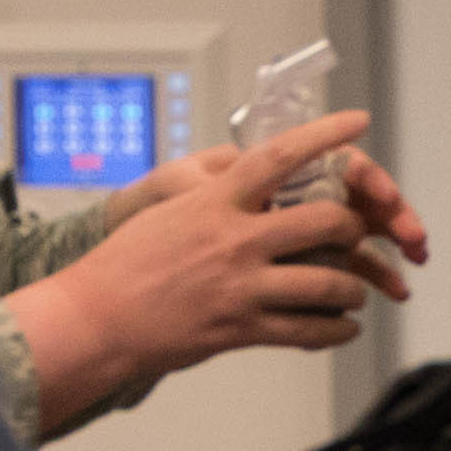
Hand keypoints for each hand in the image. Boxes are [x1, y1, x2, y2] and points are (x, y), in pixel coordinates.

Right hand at [0, 118, 423, 436]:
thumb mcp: (170, 212)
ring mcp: (241, 286)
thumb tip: (257, 190)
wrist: (94, 320)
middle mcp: (233, 240)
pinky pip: (309, 330)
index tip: (357, 121)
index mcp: (214, 201)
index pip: (281, 155)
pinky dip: (336, 330)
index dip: (325, 135)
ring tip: (355, 291)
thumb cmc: (124, 265)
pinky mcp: (242, 329)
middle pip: (324, 220)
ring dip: (352, 286)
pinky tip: (342, 327)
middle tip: (356, 231)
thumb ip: (218, 200)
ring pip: (327, 281)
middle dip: (353, 226)